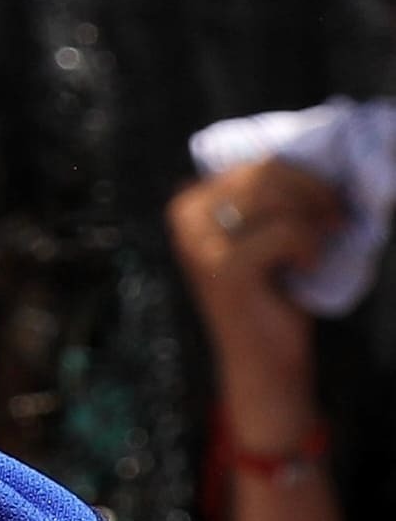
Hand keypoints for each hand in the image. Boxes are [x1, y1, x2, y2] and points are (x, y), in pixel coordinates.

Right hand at [171, 158, 344, 444]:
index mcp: (187, 202)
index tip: (327, 201)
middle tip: (337, 218)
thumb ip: (264, 200)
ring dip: (313, 218)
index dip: (301, 175)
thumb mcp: (258, 236)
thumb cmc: (269, 294)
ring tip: (323, 242)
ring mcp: (200, 242)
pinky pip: (287, 232)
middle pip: (264, 173)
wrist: (262, 360)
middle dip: (313, 192)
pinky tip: (307, 266)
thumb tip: (311, 159)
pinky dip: (309, 246)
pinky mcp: (225, 267)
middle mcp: (184, 216)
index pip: (252, 164)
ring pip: (276, 198)